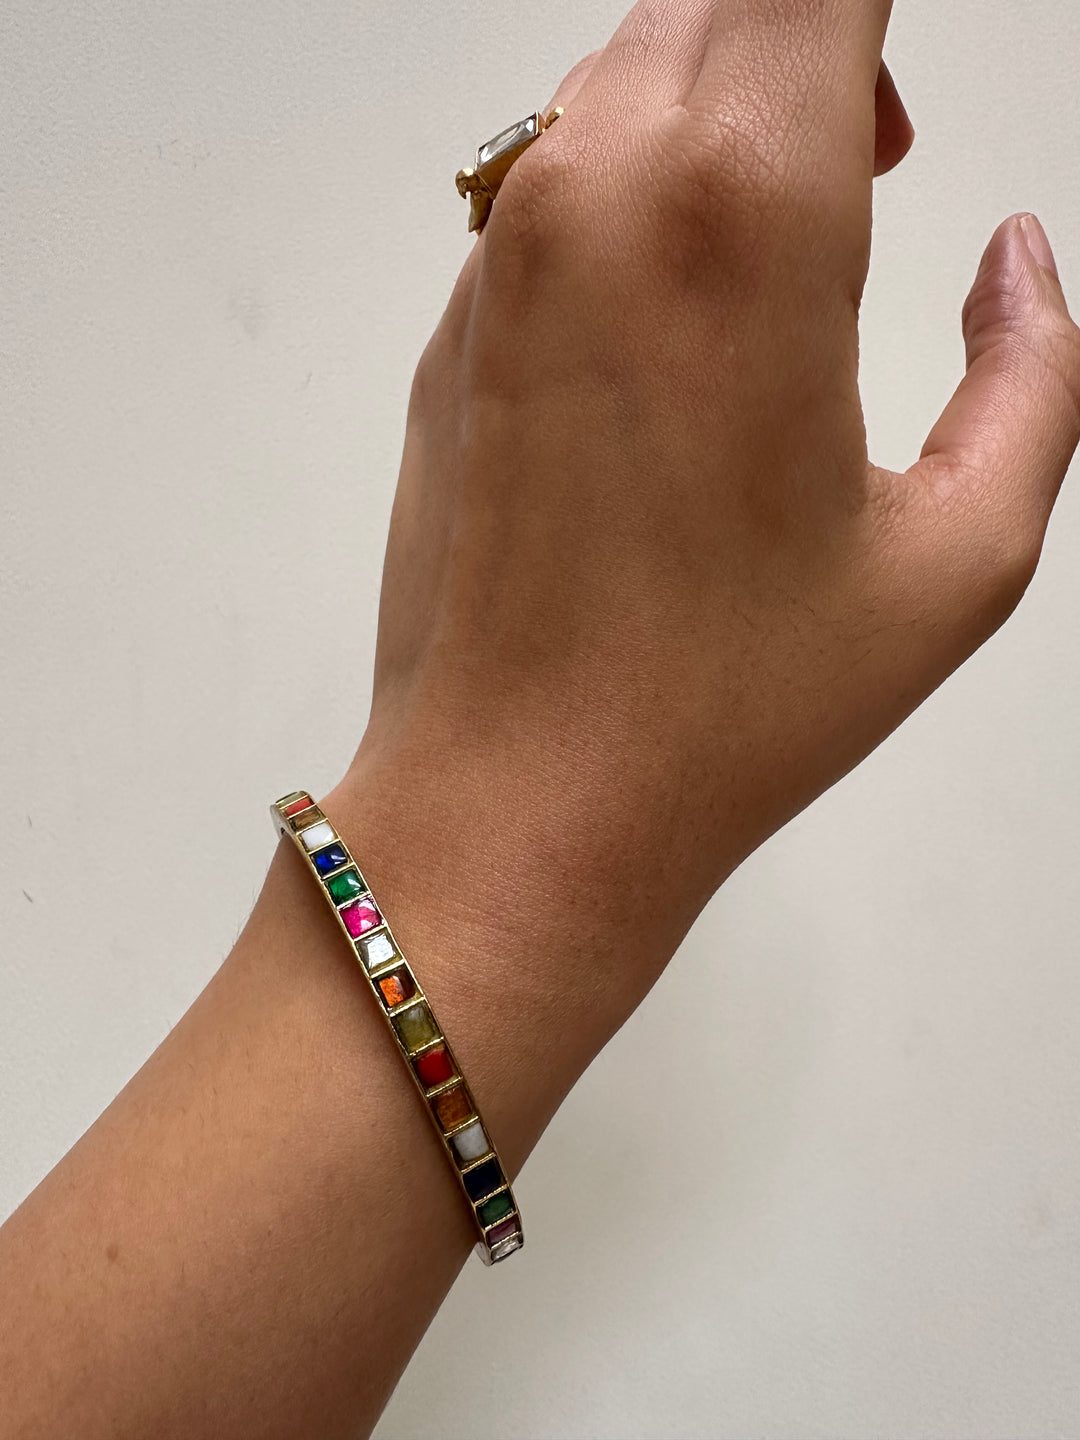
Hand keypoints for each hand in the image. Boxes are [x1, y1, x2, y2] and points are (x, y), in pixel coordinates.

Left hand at [331, 0, 1079, 1122]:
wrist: (523, 796)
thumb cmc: (719, 706)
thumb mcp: (957, 557)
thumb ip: (1037, 372)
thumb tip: (1020, 262)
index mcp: (746, 212)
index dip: (870, 10)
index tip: (902, 103)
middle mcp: (601, 190)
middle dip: (820, 36)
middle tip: (886, 141)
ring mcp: (504, 252)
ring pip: (627, 72)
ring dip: (725, 103)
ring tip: (798, 230)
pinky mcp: (455, 319)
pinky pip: (553, 179)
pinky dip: (636, 187)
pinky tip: (687, 304)